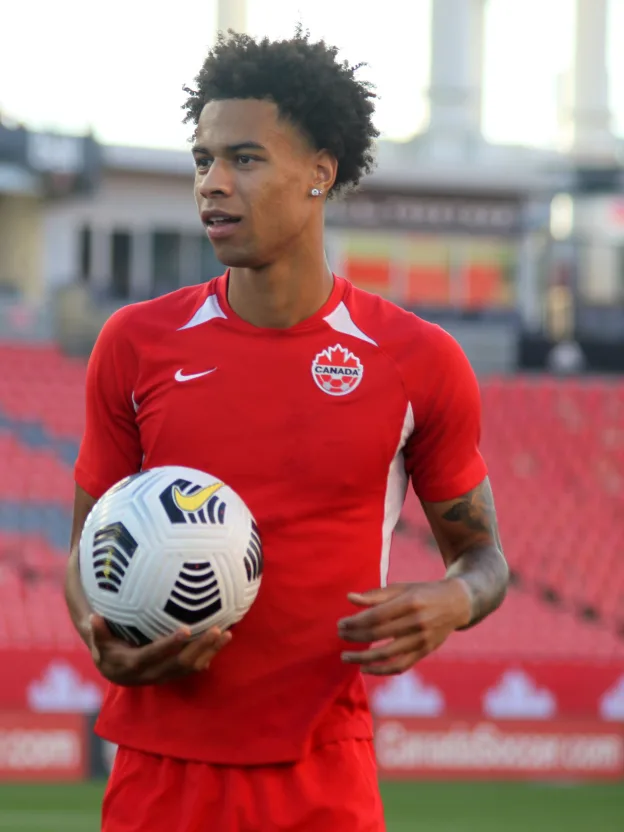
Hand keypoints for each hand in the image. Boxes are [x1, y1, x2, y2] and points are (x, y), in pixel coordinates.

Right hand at [88, 614, 231, 685]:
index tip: (186, 629)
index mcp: (133, 666)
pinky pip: (195, 667)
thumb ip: (97, 631)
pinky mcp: (175, 674)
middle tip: (216, 629)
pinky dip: (210, 654)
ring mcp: (166, 676)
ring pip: (192, 668)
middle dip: (200, 647)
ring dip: (210, 652)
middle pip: (180, 664)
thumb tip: (92, 617)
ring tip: (227, 634)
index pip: (154, 655)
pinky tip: (223, 640)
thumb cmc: (106, 647)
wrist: (113, 669)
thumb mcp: (98, 641)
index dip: (170, 645)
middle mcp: (152, 675)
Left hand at [337, 579, 471, 675]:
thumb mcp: (401, 588)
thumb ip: (375, 595)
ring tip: (345, 656)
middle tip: (340, 636)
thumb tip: (349, 598)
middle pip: (378, 635)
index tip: (341, 624)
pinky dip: (381, 670)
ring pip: (387, 655)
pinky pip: (400, 666)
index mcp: (409, 603)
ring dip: (362, 658)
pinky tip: (365, 668)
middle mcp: (417, 623)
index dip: (355, 622)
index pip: (376, 616)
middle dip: (355, 637)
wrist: (456, 603)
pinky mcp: (424, 652)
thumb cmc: (423, 593)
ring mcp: (422, 640)